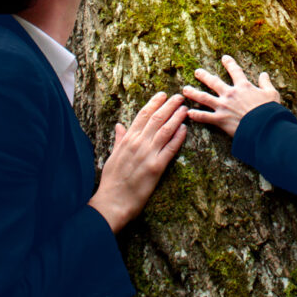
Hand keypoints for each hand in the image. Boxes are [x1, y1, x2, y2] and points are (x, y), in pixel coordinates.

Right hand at [88, 92, 186, 232]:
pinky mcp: (157, 167)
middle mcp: (138, 143)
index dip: (154, 103)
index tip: (162, 95)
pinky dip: (178, 137)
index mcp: (127, 139)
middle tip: (179, 97)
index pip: (142, 115)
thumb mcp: (112, 156)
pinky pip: (170, 149)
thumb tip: (119, 125)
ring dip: (176, 117)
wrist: (113, 201)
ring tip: (184, 108)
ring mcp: (148, 154)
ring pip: (165, 130)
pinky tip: (185, 129)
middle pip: (156, 119)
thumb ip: (119, 139)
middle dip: (169, 106)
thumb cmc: (111, 180)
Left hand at [182, 55, 280, 137]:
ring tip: (185, 90)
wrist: (263, 127)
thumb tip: (264, 74)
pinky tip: (188, 113)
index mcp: (243, 86)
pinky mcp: (220, 119)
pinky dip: (196, 115)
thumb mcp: (271, 94)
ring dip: (193, 93)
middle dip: (204, 76)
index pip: (235, 71)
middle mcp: (230, 94)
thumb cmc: (269, 111)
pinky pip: (205, 117)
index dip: (229, 63)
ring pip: (204, 97)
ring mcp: (223, 106)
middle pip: (214, 82)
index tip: (224, 58)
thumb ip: (266, 83)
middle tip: (197, 72)